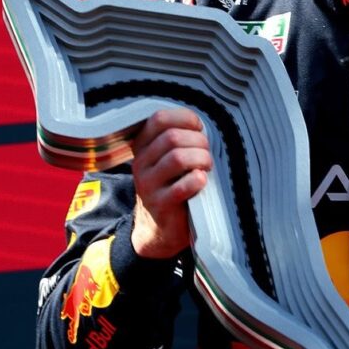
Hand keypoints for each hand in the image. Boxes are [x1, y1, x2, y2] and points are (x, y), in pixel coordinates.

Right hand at [130, 107, 211, 258]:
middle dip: (198, 141)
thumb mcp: (168, 161)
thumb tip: (202, 124)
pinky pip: (182, 186)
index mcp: (143, 147)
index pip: (159, 119)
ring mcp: (148, 185)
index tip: (199, 128)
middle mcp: (141, 163)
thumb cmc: (172, 187)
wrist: (158, 230)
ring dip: (201, 159)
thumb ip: (179, 141)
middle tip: (207, 153)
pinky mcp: (160, 205)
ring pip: (177, 158)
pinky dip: (197, 180)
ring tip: (206, 167)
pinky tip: (202, 181)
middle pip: (172, 137)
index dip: (184, 118)